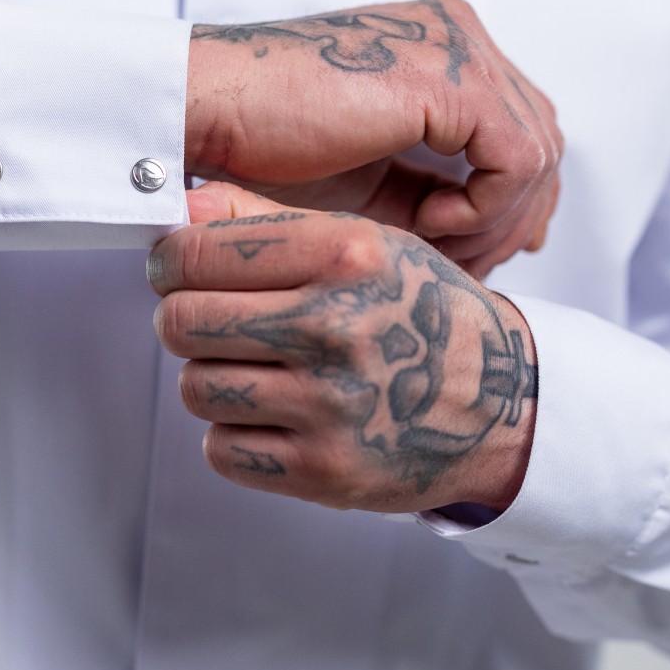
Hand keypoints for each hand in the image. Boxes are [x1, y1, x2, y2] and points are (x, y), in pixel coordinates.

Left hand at [148, 183, 537, 513]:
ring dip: (211, 381)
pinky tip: (273, 418)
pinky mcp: (324, 470)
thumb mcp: (365, 244)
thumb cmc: (423, 316)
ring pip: (195, 388)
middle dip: (183, 322)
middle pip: (183, 322)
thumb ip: (268, 221)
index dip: (168, 264)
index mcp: (346, 255)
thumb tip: (180, 200)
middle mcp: (337, 326)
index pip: (197, 254)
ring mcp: (330, 404)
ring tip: (251, 372)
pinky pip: (220, 451)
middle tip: (205, 324)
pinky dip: (234, 438)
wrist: (502, 405)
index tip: (173, 273)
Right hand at [186, 0, 561, 278]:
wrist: (205, 110)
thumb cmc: (260, 145)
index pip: (520, 124)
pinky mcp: (450, 79)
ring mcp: (457, 48)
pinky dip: (483, 207)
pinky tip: (429, 219)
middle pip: (541, 136)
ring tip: (436, 242)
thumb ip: (431, 189)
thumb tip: (500, 238)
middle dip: (514, 216)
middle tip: (469, 262)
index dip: (514, 200)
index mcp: (438, 45)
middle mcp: (456, 34)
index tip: (480, 252)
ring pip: (539, 152)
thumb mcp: (369, 179)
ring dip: (495, 218)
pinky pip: (516, 160)